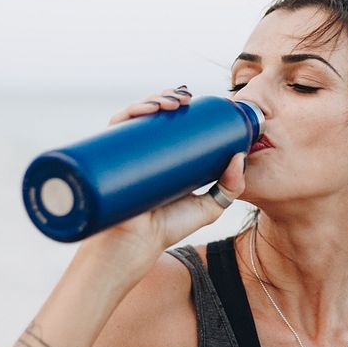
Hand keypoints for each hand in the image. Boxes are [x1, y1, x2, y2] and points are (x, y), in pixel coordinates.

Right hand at [79, 87, 245, 282]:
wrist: (135, 248)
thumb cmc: (167, 229)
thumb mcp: (209, 206)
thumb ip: (231, 186)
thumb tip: (241, 156)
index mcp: (160, 156)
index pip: (168, 121)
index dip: (180, 104)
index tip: (197, 100)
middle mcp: (139, 151)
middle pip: (151, 114)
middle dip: (168, 98)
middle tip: (185, 100)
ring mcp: (123, 154)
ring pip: (134, 117)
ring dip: (152, 100)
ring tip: (171, 104)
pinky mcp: (107, 160)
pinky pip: (113, 129)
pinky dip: (128, 113)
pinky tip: (144, 110)